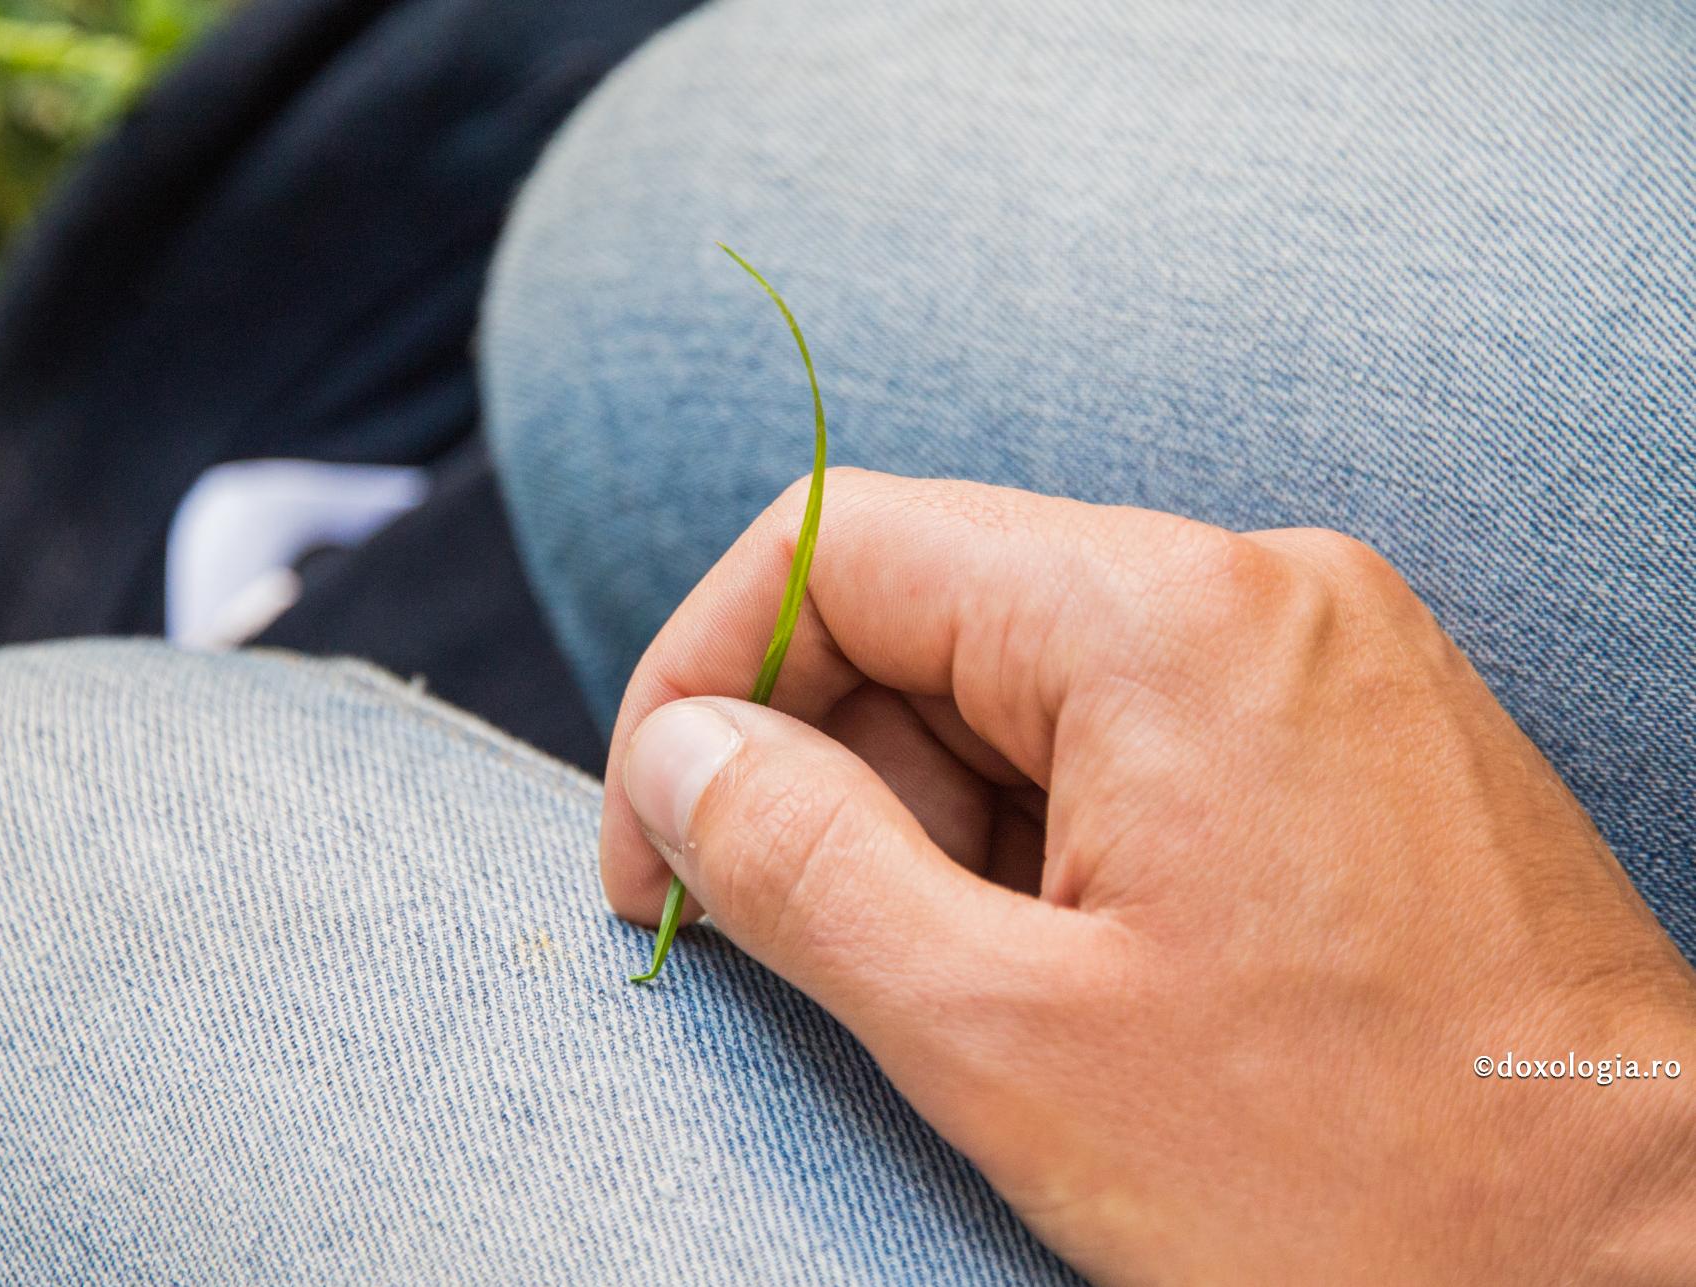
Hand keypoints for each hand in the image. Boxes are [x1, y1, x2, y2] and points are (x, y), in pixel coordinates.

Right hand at [600, 468, 1695, 1283]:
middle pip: (933, 612)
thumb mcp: (1009, 1039)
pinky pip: (1133, 736)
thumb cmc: (1362, 1183)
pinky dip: (1041, 838)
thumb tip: (684, 753)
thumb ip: (803, 866)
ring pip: (1026, 682)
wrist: (1651, 1269)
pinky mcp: (1352, 734)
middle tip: (780, 947)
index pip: (839, 545)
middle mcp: (1257, 588)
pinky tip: (1055, 974)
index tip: (660, 846)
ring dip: (929, 821)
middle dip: (820, 770)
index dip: (703, 678)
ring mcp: (1321, 655)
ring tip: (955, 994)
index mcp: (1164, 618)